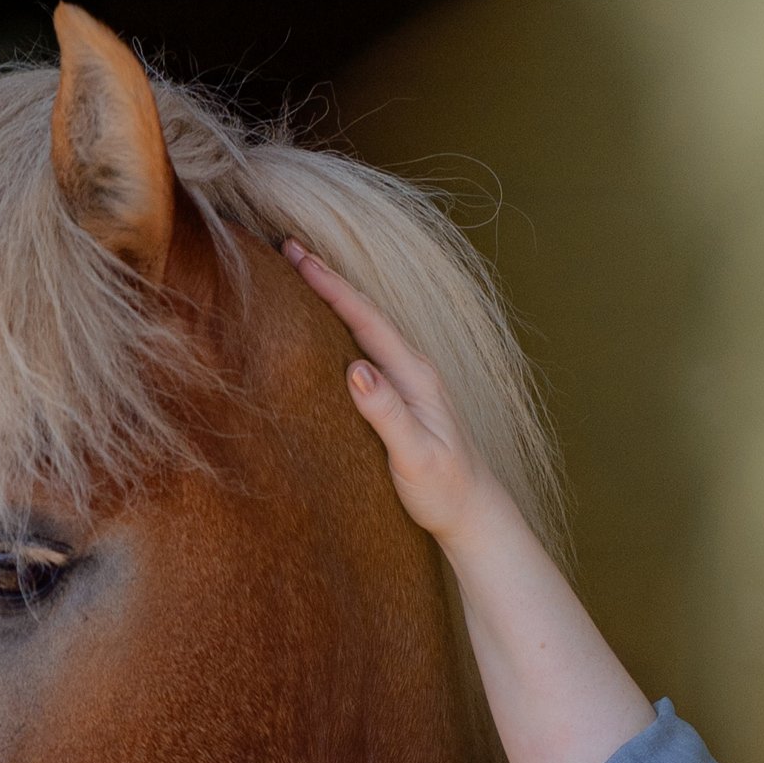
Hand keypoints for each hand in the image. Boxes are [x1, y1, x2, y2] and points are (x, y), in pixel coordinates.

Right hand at [285, 239, 502, 545]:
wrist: (474, 513)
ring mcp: (410, 382)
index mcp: (414, 375)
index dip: (331, 286)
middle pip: (365, 313)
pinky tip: (326, 329)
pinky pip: (368, 349)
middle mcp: (414, 369)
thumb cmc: (445, 489)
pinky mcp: (403, 397)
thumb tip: (355, 370)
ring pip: (366, 328)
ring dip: (335, 300)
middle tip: (288, 249)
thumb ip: (387, 413)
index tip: (296, 255)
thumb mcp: (415, 455)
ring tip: (302, 275)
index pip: (366, 319)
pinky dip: (343, 329)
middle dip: (327, 280)